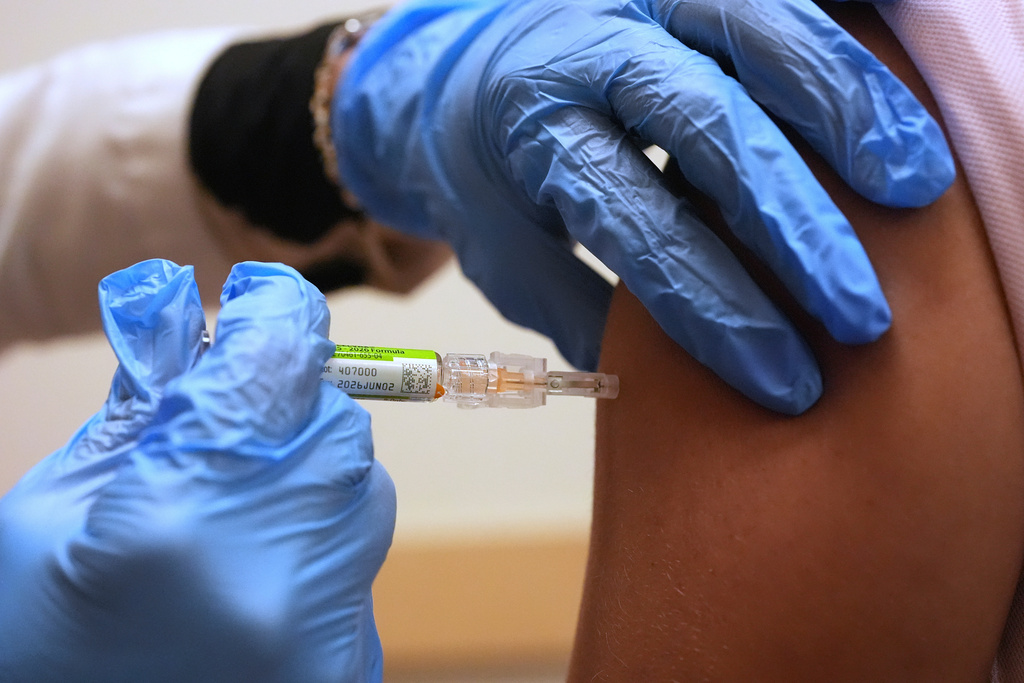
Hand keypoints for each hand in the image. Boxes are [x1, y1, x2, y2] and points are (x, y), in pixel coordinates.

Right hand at [0, 260, 393, 681]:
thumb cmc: (37, 644)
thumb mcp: (51, 514)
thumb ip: (137, 404)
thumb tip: (174, 299)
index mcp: (177, 522)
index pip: (274, 363)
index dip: (272, 312)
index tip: (261, 298)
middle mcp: (275, 576)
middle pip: (334, 425)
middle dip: (284, 406)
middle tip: (223, 427)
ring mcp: (323, 634)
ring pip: (357, 488)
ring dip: (301, 476)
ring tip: (223, 519)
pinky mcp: (347, 665)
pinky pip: (355, 560)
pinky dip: (309, 543)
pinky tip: (246, 577)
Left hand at [332, 0, 953, 413]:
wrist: (461, 69)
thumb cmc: (486, 174)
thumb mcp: (504, 254)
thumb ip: (577, 311)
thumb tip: (659, 385)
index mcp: (537, 131)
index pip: (635, 222)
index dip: (713, 305)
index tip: (781, 378)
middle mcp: (591, 54)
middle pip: (706, 126)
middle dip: (794, 222)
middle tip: (862, 312)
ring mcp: (642, 6)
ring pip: (754, 37)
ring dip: (842, 111)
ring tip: (913, 187)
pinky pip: (772, 2)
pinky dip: (837, 46)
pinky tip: (890, 101)